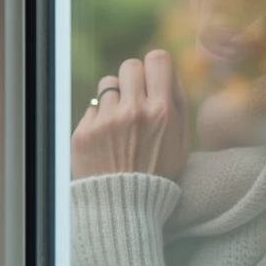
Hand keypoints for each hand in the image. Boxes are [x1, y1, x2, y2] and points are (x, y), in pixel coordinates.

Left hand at [71, 49, 189, 180]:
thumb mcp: (181, 142)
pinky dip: (98, 119)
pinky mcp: (84, 131)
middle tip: (134, 98)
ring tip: (120, 122)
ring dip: (114, 97)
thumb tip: (167, 71)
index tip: (152, 78)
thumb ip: (177, 104)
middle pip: (130, 65)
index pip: (157, 59)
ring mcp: (106, 120)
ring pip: (107, 83)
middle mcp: (133, 111)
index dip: (155, 66)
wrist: (124, 205)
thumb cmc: (157, 172)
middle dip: (133, 78)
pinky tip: (106, 140)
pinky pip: (92, 108)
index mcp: (162, 112)